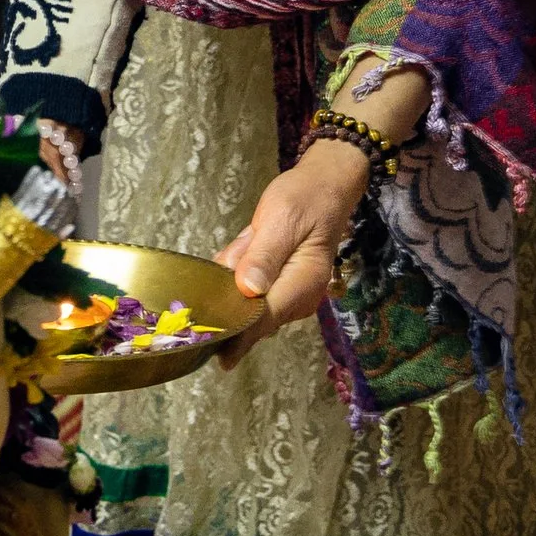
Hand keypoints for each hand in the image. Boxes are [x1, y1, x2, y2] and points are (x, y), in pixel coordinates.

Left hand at [213, 139, 368, 358]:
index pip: (264, 318)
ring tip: (253, 237)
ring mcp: (289, 296)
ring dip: (234, 278)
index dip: (236, 334)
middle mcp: (298, 299)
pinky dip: (239, 270)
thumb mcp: (282, 218)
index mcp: (303, 284)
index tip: (211, 348)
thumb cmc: (305, 198)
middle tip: (236, 252)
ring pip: (246, 302)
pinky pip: (247, 290)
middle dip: (229, 296)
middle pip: (252, 317)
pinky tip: (252, 240)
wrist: (325, 187)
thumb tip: (248, 290)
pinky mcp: (279, 289)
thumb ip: (264, 255)